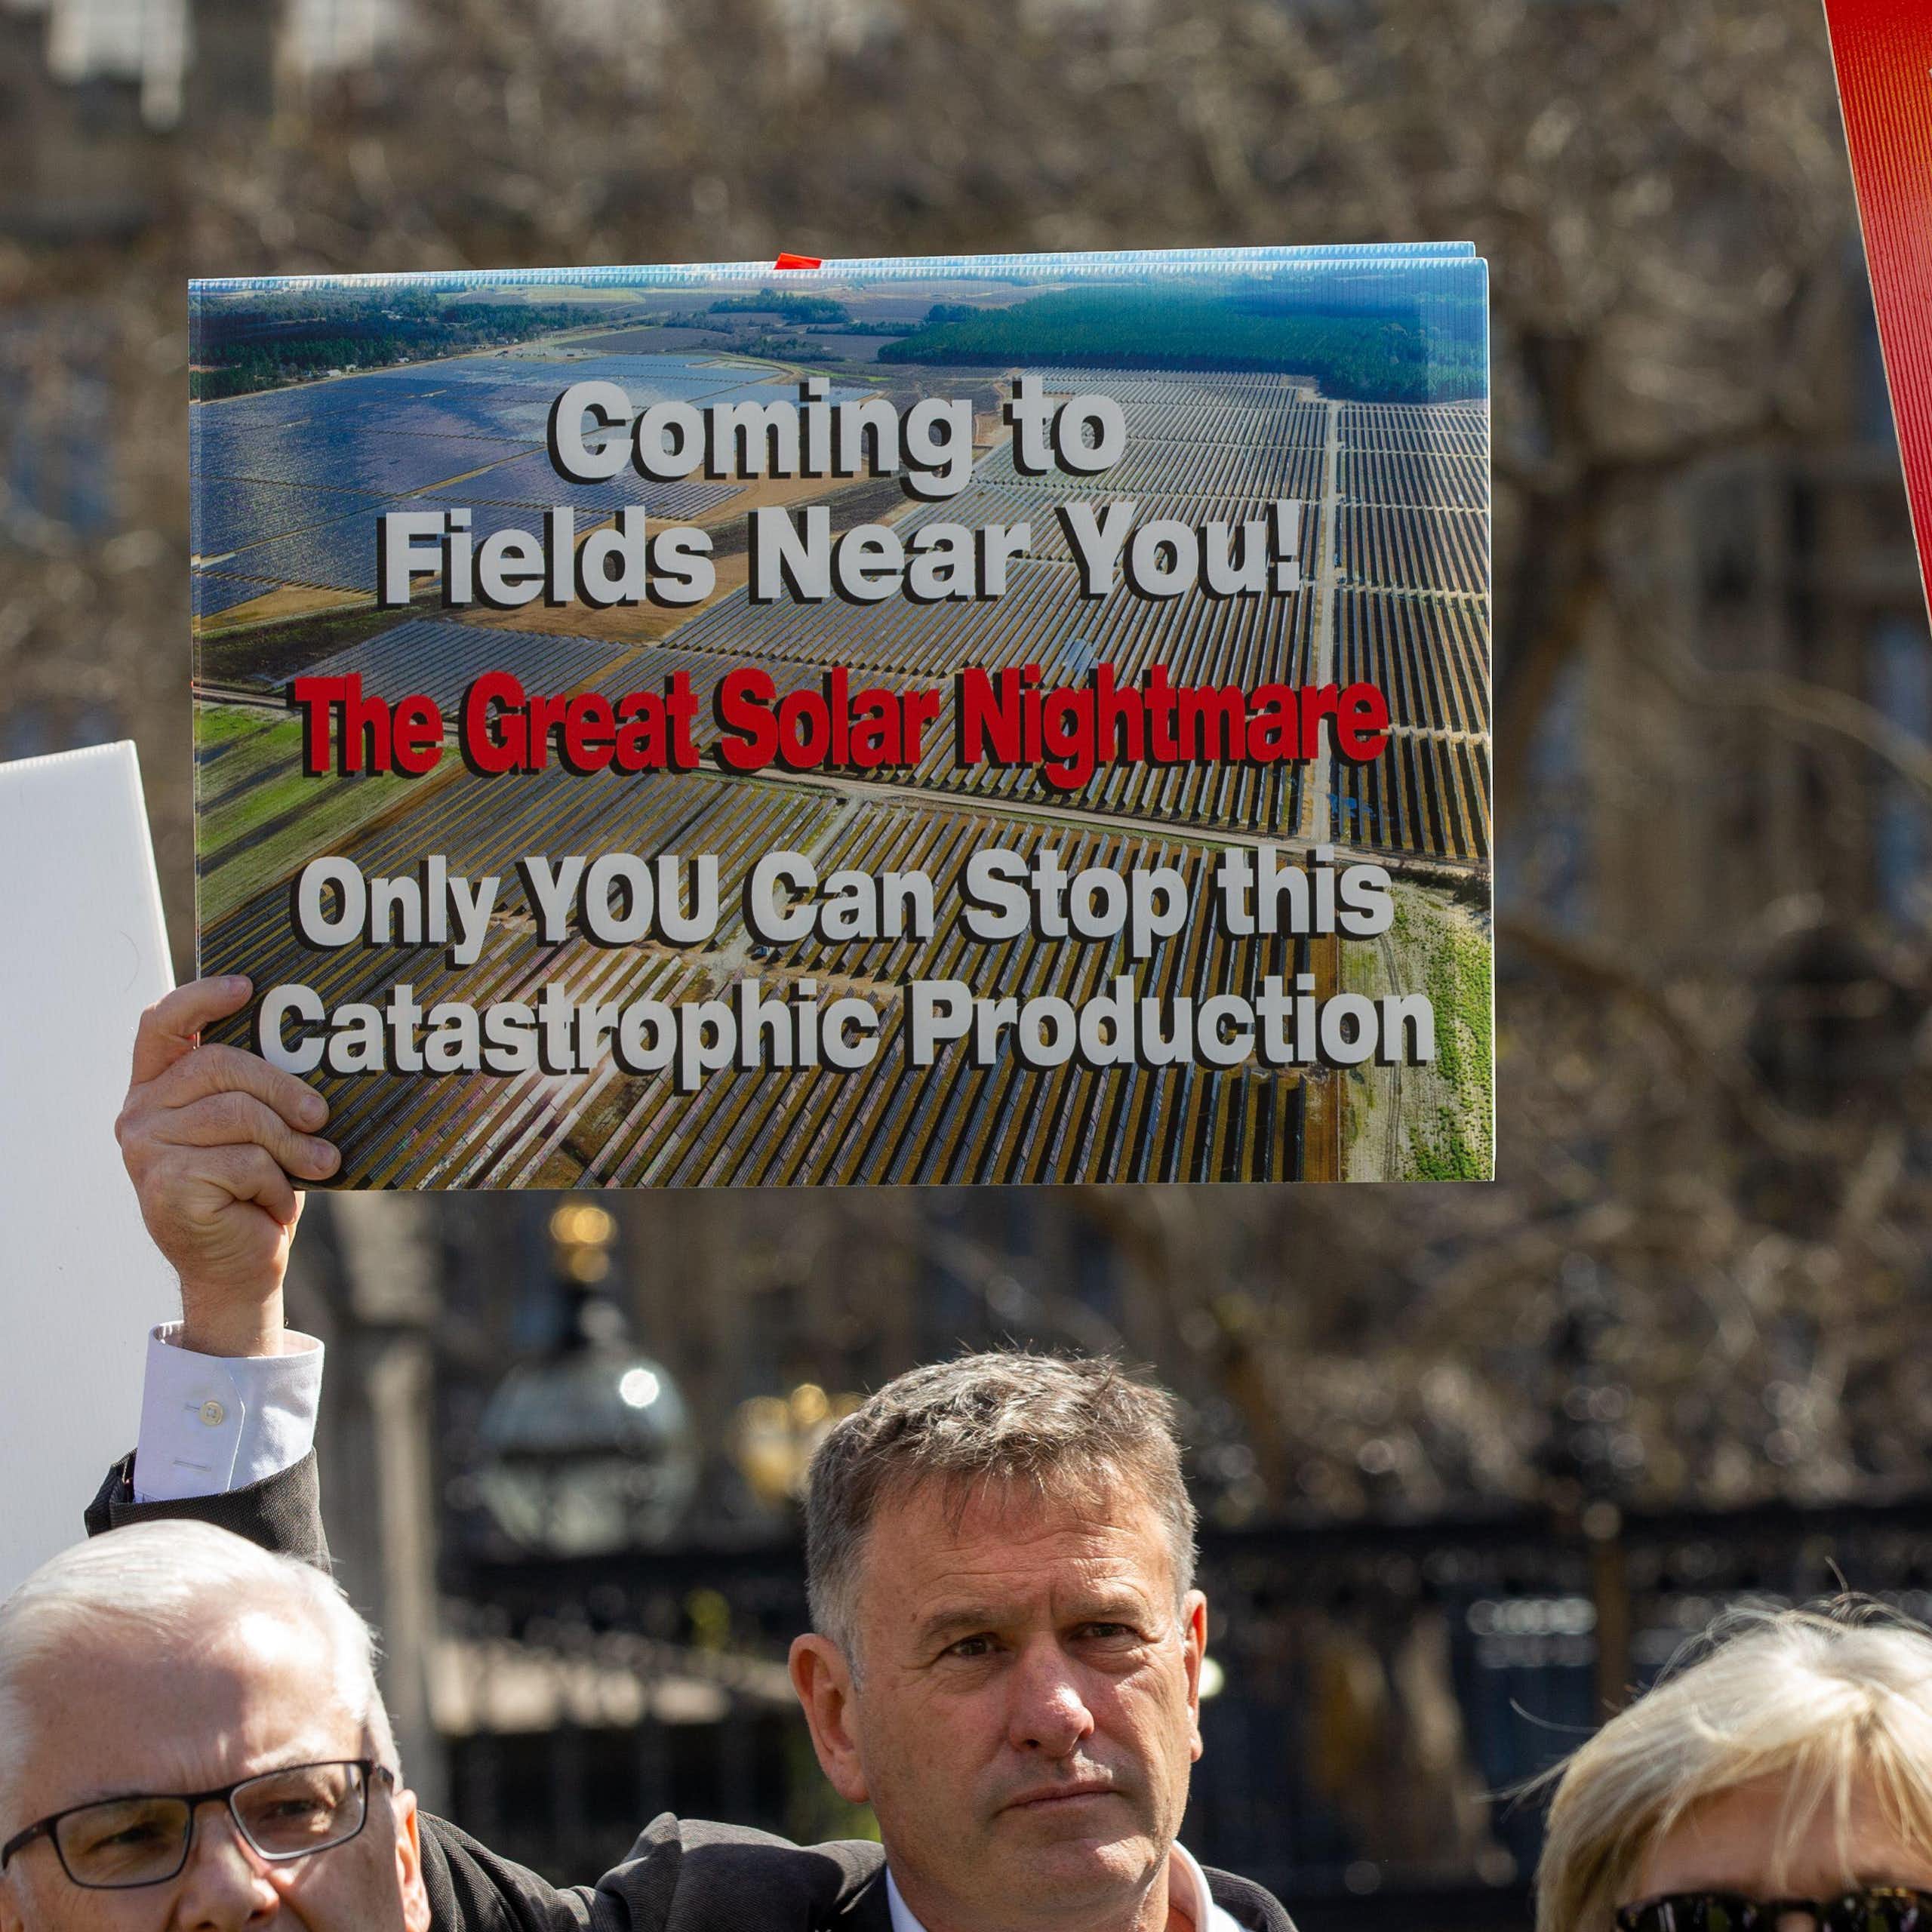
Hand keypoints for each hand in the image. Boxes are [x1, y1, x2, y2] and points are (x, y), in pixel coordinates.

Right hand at [116, 975, 339, 1356]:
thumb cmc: (255, 1189)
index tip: (248, 987)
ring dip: (290, 1144)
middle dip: (284, 1089)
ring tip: (317, 1165)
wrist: (240, 1265)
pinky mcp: (165, 1184)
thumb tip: (317, 1047)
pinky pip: (244, 1162)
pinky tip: (272, 1203)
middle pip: (221, 1066)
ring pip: (239, 1115)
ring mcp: (146, 1148)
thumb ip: (259, 1090)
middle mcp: (140, 1112)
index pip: (162, 1024)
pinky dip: (275, 1184)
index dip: (201, 998)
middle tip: (321, 1117)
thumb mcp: (259, 1130)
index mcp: (158, 1087)